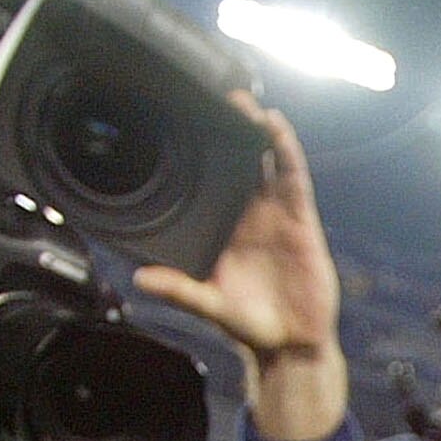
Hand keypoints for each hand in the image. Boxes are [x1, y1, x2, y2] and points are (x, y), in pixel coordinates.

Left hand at [131, 96, 346, 440]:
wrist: (292, 344)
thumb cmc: (249, 325)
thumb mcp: (208, 304)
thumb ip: (179, 289)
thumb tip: (139, 279)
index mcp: (223, 227)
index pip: (212, 181)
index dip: (204, 151)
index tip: (186, 122)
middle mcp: (248, 214)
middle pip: (240, 162)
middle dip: (231, 130)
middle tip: (216, 96)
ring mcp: (275, 214)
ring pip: (267, 162)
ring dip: (258, 131)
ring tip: (244, 102)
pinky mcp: (301, 220)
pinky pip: (294, 178)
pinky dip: (287, 150)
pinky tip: (276, 127)